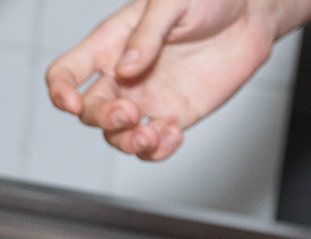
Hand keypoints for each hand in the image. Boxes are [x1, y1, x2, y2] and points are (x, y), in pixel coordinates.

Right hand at [45, 0, 283, 160]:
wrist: (250, 15)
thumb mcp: (172, 0)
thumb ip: (146, 34)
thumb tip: (126, 68)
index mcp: (109, 45)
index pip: (66, 73)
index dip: (60, 92)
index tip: (73, 103)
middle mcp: (121, 78)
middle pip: (90, 111)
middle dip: (103, 118)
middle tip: (129, 112)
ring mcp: (145, 100)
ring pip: (116, 135)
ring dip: (126, 142)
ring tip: (150, 134)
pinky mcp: (172, 116)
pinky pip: (152, 145)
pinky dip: (156, 150)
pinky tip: (173, 136)